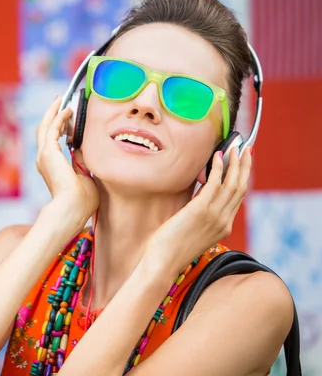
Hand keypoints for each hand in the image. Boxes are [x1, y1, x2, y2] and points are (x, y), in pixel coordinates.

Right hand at [35, 96, 98, 228]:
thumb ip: (81, 162)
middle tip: (59, 101)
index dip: (58, 127)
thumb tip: (82, 148)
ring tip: (61, 100)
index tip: (66, 118)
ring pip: (45, 126)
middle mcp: (43, 160)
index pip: (51, 142)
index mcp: (50, 167)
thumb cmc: (81, 200)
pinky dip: (59, 117)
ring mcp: (44, 156)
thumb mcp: (84, 176)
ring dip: (53, 112)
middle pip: (44, 130)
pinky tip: (67, 110)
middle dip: (52, 115)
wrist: (72, 208)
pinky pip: (52, 128)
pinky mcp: (48, 152)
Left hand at [145, 146, 252, 275]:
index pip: (238, 198)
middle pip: (240, 188)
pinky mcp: (201, 211)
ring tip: (235, 147)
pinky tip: (217, 156)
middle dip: (245, 167)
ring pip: (232, 184)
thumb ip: (199, 215)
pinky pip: (214, 184)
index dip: (242, 178)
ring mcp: (214, 216)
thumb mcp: (191, 230)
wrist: (163, 263)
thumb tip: (197, 197)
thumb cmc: (169, 248)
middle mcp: (223, 221)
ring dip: (235, 163)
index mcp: (223, 227)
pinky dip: (218, 168)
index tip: (242, 163)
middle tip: (246, 149)